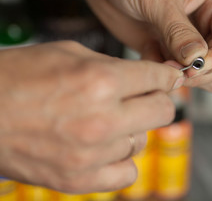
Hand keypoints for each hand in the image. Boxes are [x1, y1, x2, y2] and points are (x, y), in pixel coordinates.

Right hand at [0, 41, 183, 192]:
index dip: (168, 75)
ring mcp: (91, 155)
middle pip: (162, 112)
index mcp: (100, 82)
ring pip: (142, 142)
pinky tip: (105, 146)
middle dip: (157, 99)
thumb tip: (150, 75)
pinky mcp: (78, 180)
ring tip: (108, 120)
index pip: (159, 78)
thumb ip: (115, 65)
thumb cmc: (19, 77)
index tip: (171, 77)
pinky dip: (121, 159)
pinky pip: (126, 173)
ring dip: (132, 129)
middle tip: (143, 96)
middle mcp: (101, 120)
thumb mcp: (69, 53)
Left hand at [61, 0, 211, 91]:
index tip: (196, 68)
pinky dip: (167, 74)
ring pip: (207, 72)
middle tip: (177, 70)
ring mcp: (195, 37)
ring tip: (163, 63)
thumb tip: (196, 58)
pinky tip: (152, 55)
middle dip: (201, 70)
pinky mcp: (176, 50)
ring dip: (186, 76)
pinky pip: (182, 74)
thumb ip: (178, 31)